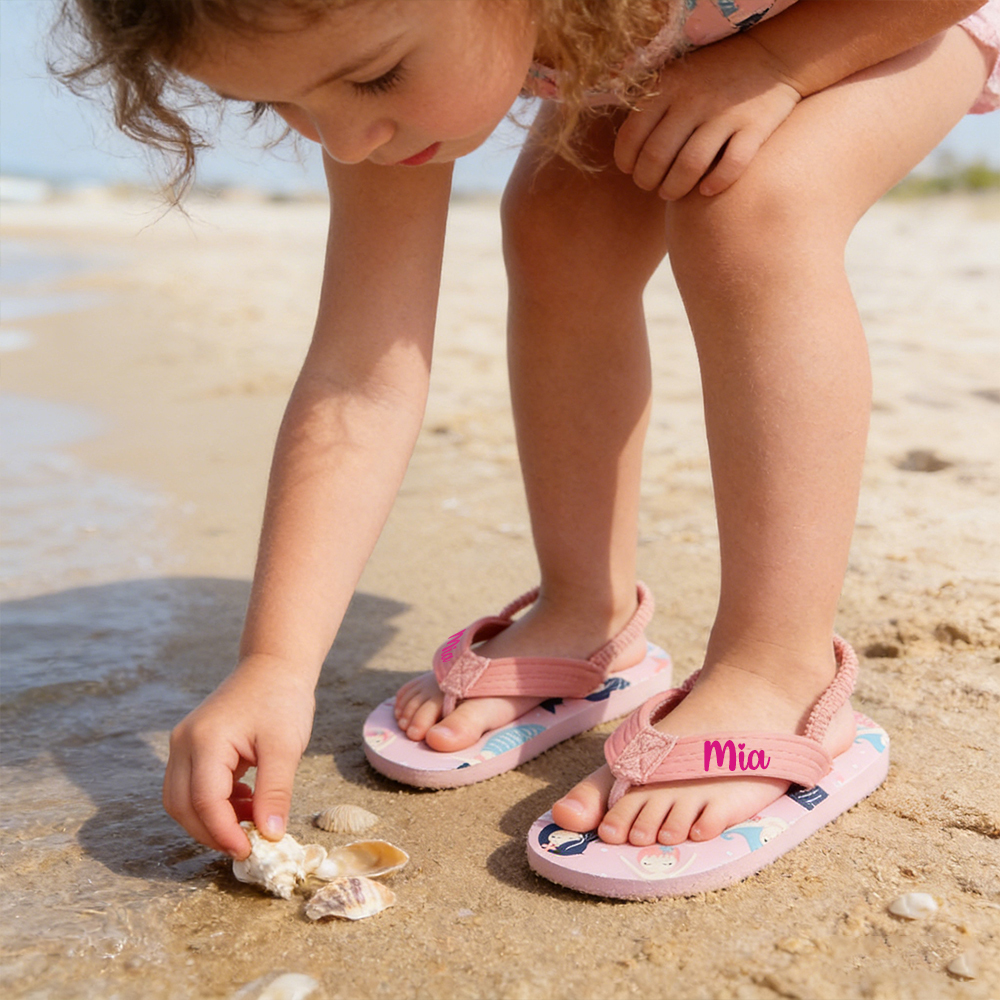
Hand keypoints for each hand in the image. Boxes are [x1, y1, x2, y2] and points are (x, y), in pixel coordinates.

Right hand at [162, 656, 314, 858]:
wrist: (274, 665)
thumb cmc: (281, 699)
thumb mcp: (285, 747)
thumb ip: (275, 792)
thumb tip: (271, 835)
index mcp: (205, 740)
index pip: (204, 801)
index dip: (224, 832)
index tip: (249, 851)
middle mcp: (184, 743)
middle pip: (182, 806)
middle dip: (211, 833)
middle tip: (247, 846)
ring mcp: (184, 744)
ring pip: (181, 800)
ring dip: (210, 820)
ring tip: (250, 822)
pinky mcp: (192, 747)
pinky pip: (191, 787)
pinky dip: (213, 804)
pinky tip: (246, 802)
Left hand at [615, 34, 802, 199]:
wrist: (770, 56)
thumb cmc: (710, 77)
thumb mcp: (675, 75)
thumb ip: (647, 101)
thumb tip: (614, 132)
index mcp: (668, 87)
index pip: (631, 136)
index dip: (626, 162)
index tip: (631, 170)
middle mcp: (693, 100)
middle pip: (656, 156)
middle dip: (647, 180)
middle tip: (652, 186)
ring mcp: (725, 113)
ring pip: (689, 166)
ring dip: (674, 188)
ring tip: (671, 193)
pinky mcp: (754, 127)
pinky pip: (731, 165)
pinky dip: (716, 184)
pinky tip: (707, 191)